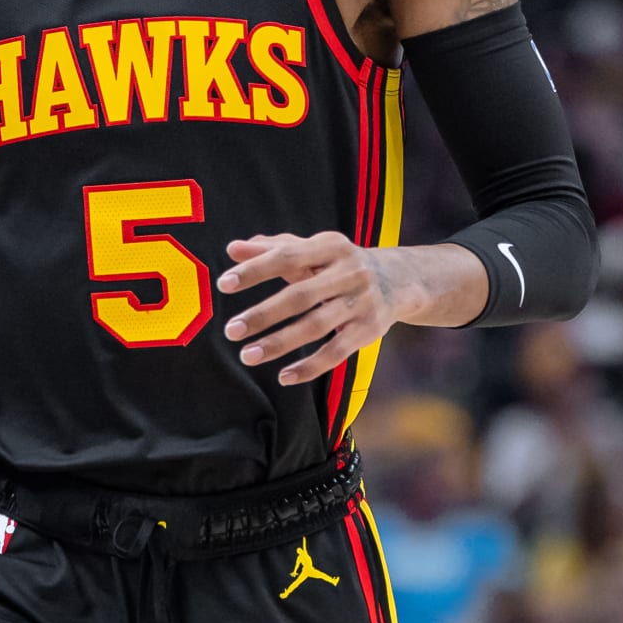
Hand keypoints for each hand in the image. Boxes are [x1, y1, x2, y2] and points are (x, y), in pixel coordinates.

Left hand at [220, 233, 484, 385]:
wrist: (398, 279)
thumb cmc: (338, 264)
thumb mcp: (311, 250)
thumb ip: (272, 249)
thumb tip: (232, 249)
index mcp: (330, 246)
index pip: (288, 256)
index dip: (256, 270)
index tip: (224, 284)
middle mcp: (349, 272)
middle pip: (300, 296)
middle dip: (263, 314)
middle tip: (231, 330)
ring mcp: (361, 302)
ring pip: (315, 327)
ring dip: (279, 343)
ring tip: (247, 356)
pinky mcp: (369, 330)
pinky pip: (335, 353)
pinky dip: (309, 367)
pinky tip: (284, 376)